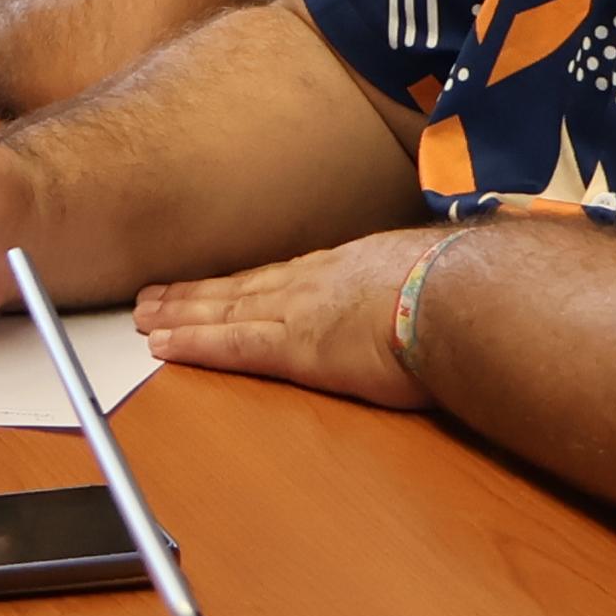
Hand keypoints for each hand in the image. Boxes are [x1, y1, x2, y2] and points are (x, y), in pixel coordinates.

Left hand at [135, 228, 448, 409]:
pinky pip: (231, 346)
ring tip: (145, 316)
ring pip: (223, 312)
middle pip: (240, 288)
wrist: (466, 296)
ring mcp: (300, 311)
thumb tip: (442, 297)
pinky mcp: (296, 347)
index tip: (216, 283)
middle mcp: (314, 283)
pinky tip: (163, 346)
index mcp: (351, 268)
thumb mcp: (441, 276)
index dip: (242, 282)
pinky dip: (194, 344)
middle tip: (153, 296)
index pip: (282, 277)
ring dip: (180, 315)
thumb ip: (425, 288)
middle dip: (194, 294)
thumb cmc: (470, 290)